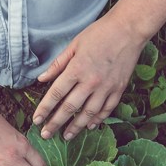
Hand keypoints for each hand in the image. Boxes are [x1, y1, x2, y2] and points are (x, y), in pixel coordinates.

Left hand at [33, 14, 149, 139]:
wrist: (128, 30)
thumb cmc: (99, 34)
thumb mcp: (74, 45)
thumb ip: (58, 64)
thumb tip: (41, 79)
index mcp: (76, 69)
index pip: (56, 94)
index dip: (45, 109)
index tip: (36, 120)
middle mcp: (91, 81)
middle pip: (70, 108)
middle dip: (56, 123)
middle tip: (46, 135)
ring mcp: (106, 87)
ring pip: (88, 113)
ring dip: (76, 127)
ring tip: (66, 136)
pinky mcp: (119, 89)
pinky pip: (107, 109)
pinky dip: (97, 119)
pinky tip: (89, 126)